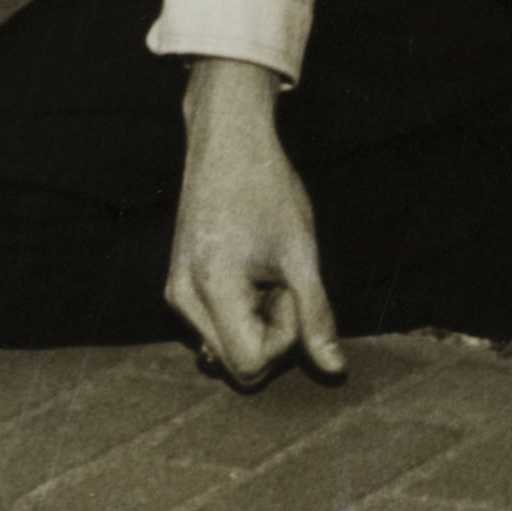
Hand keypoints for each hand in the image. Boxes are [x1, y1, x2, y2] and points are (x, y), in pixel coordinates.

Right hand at [167, 76, 343, 386]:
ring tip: (267, 270)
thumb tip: (335, 370)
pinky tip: (253, 270)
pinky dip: (243, 308)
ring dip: (259, 319)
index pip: (250, 364)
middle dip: (272, 330)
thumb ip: (316, 316)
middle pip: (237, 361)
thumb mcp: (302, 253)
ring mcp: (176, 292)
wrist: (228, 140)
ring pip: (228, 345)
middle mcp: (182, 300)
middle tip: (284, 277)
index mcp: (209, 291)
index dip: (286, 338)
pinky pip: (216, 324)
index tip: (295, 290)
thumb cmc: (268, 190)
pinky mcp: (179, 284)